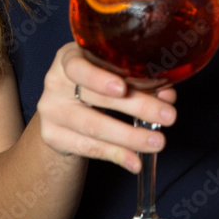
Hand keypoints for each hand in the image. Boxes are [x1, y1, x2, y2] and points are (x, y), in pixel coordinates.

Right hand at [37, 42, 176, 172]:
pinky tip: (134, 161)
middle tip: (168, 116)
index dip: (100, 79)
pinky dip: (116, 155)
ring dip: (130, 137)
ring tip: (157, 142)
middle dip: (137, 107)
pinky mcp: (53, 136)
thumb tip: (167, 95)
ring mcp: (50, 111)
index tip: (123, 88)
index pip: (79, 67)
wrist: (63, 107)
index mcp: (69, 57)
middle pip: (95, 98)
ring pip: (93, 127)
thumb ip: (137, 79)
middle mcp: (55, 82)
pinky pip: (88, 148)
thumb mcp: (110, 72)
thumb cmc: (94, 82)